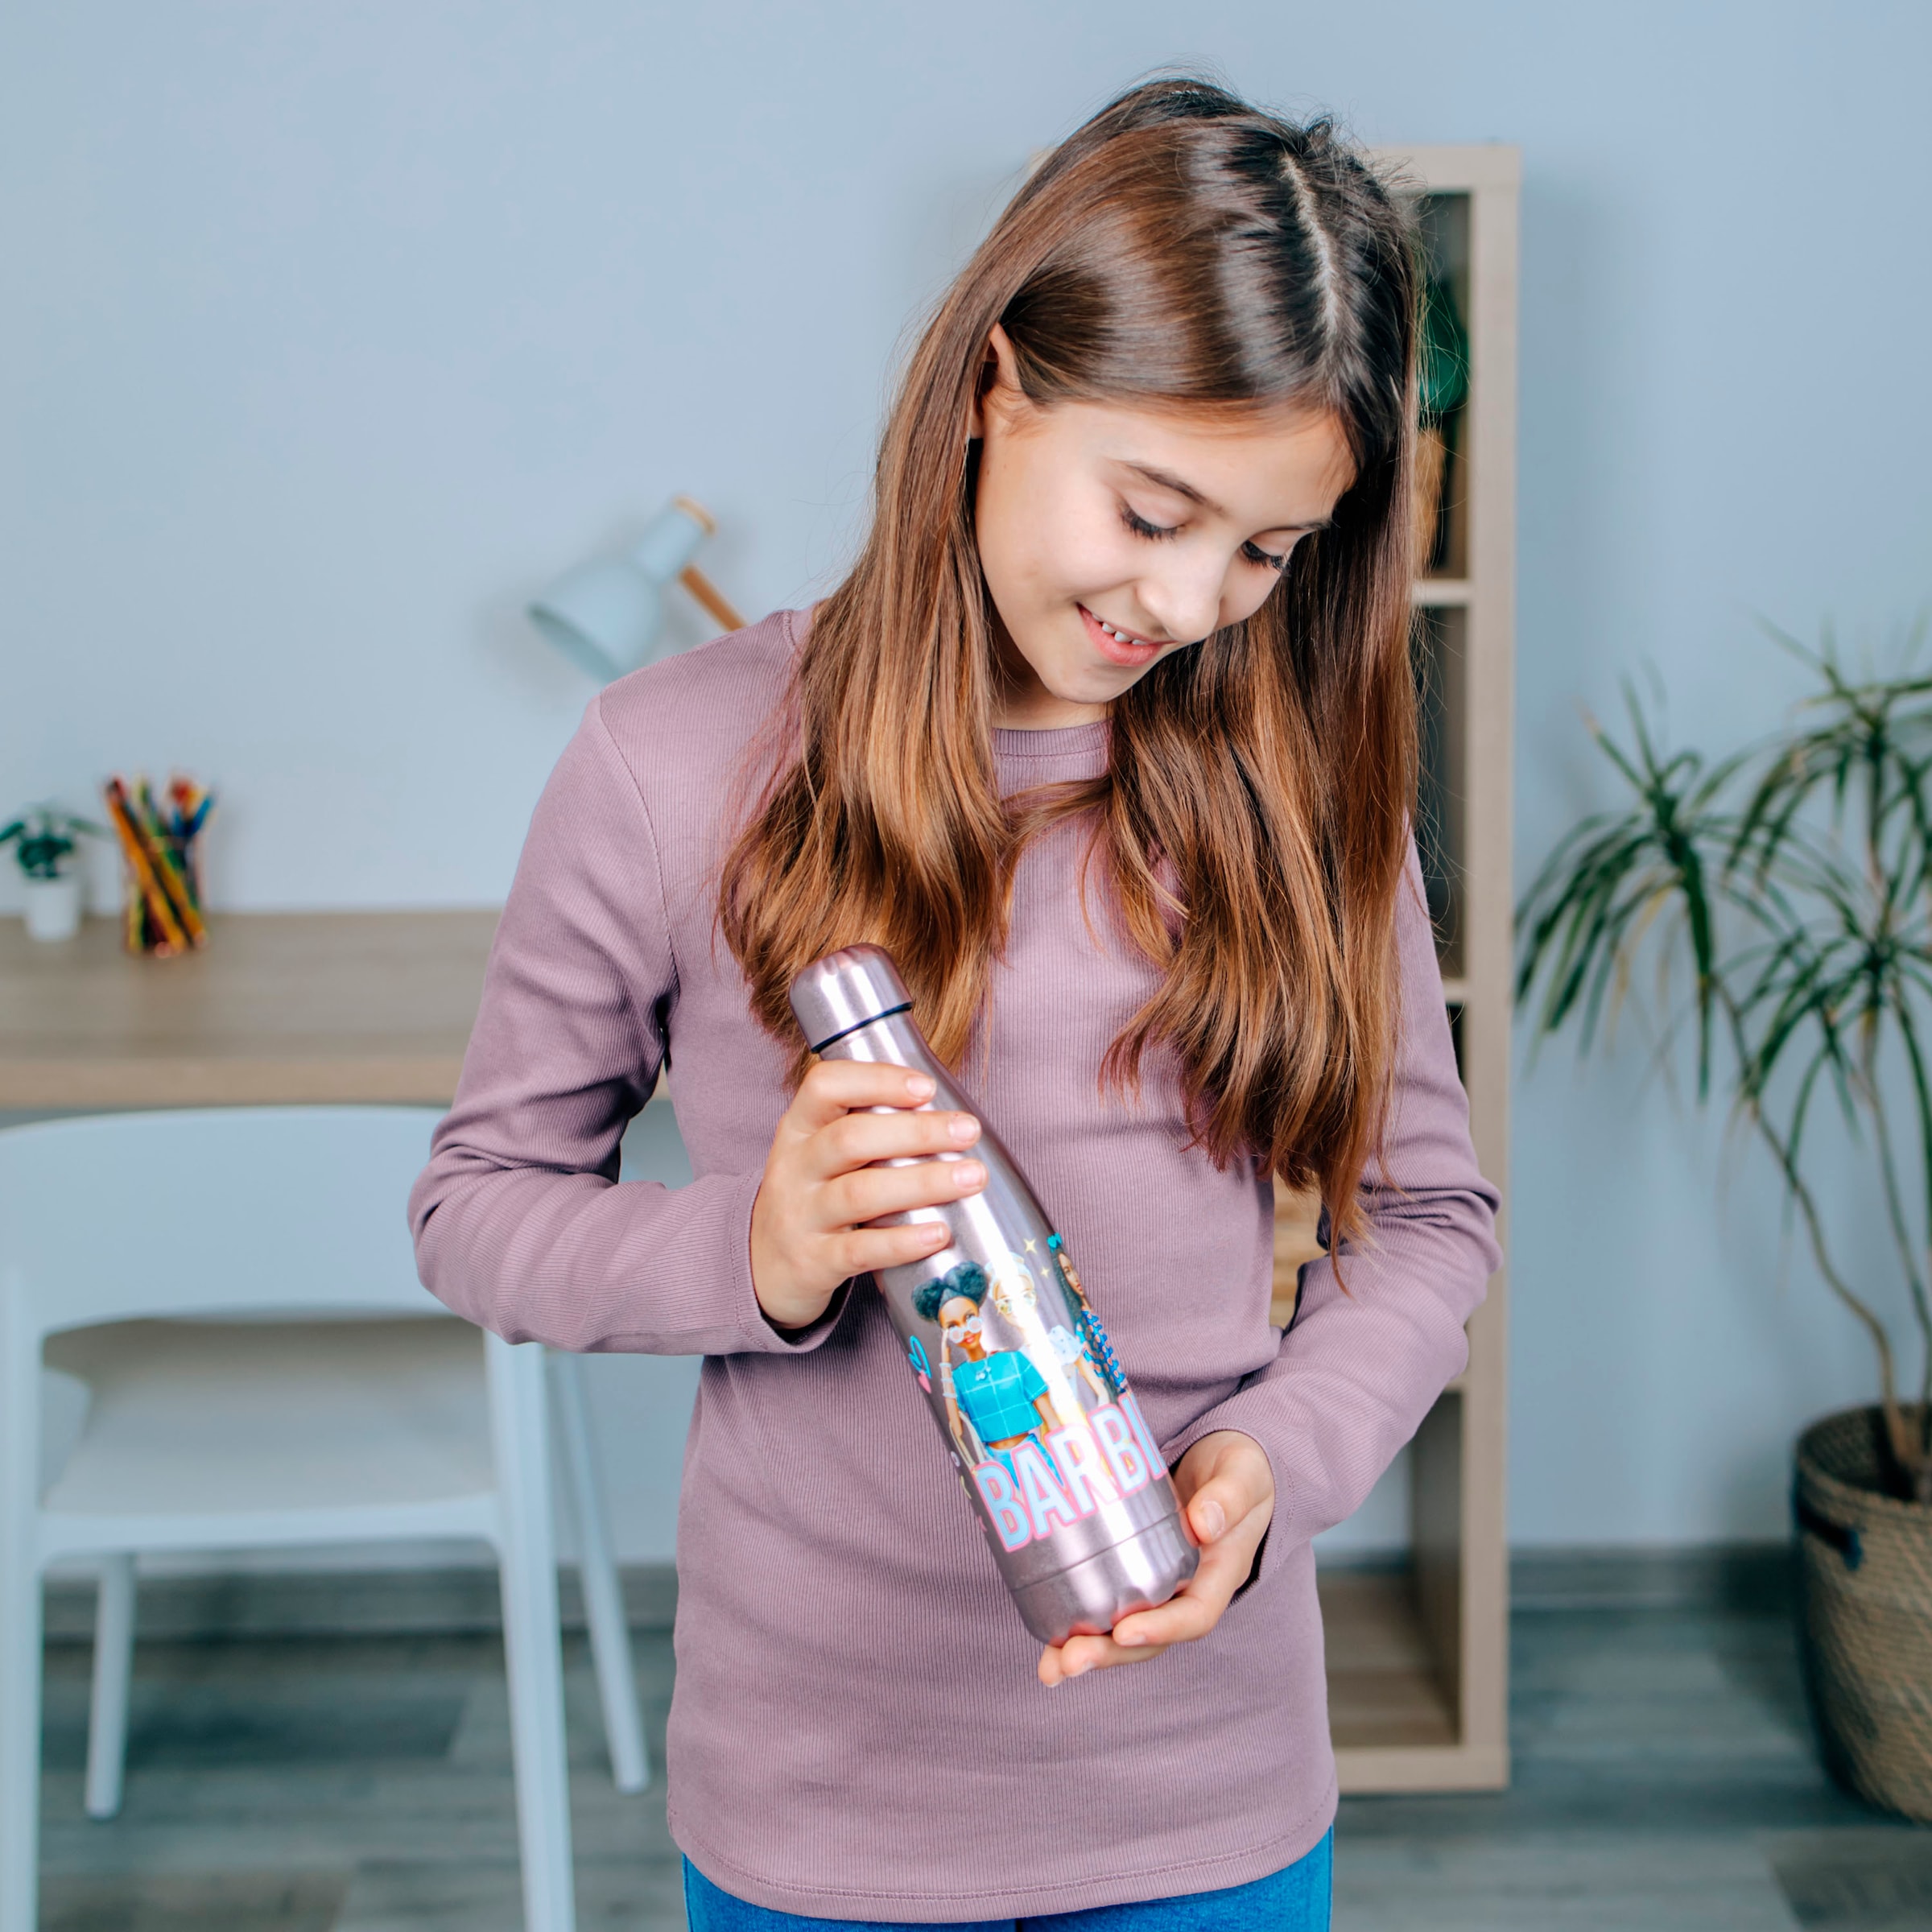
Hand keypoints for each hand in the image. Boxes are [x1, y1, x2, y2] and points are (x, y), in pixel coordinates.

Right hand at [749, 1058, 984, 1330]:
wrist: (764, 1267)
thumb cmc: (813, 1197)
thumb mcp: (820, 1154)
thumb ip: (870, 1132)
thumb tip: (951, 1118)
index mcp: (798, 1129)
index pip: (824, 1086)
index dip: (877, 1080)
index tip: (927, 1087)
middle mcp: (794, 1168)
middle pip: (850, 1138)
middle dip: (916, 1132)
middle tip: (968, 1131)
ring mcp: (800, 1216)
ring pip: (859, 1194)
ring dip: (922, 1182)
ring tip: (971, 1177)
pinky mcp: (814, 1262)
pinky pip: (860, 1250)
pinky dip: (903, 1241)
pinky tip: (939, 1233)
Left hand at [1037, 1430, 1274, 1686]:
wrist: (1225, 1465)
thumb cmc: (1238, 1470)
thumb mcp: (1243, 1475)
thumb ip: (1229, 1495)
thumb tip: (1204, 1523)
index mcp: (1219, 1574)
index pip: (1195, 1615)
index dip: (1161, 1629)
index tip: (1125, 1631)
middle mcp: (1187, 1591)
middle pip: (1150, 1639)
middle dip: (1110, 1654)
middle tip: (1069, 1662)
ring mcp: (1157, 1586)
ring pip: (1123, 1632)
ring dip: (1088, 1653)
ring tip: (1050, 1669)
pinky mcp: (1130, 1572)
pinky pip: (1106, 1606)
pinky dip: (1077, 1628)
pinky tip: (1047, 1644)